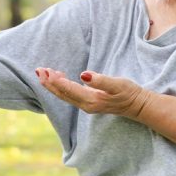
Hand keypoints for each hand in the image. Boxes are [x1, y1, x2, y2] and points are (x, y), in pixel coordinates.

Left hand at [36, 68, 151, 118]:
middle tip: (38, 70)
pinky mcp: (88, 103)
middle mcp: (85, 105)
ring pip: (64, 96)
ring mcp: (86, 105)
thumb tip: (84, 75)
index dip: (56, 81)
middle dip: (49, 83)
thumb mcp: (117, 84)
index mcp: (91, 100)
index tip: (46, 71)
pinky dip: (61, 87)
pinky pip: (69, 96)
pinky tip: (59, 79)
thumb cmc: (128, 93)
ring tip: (43, 73)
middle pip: (62, 94)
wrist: (137, 105)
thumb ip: (101, 80)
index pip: (68, 90)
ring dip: (53, 85)